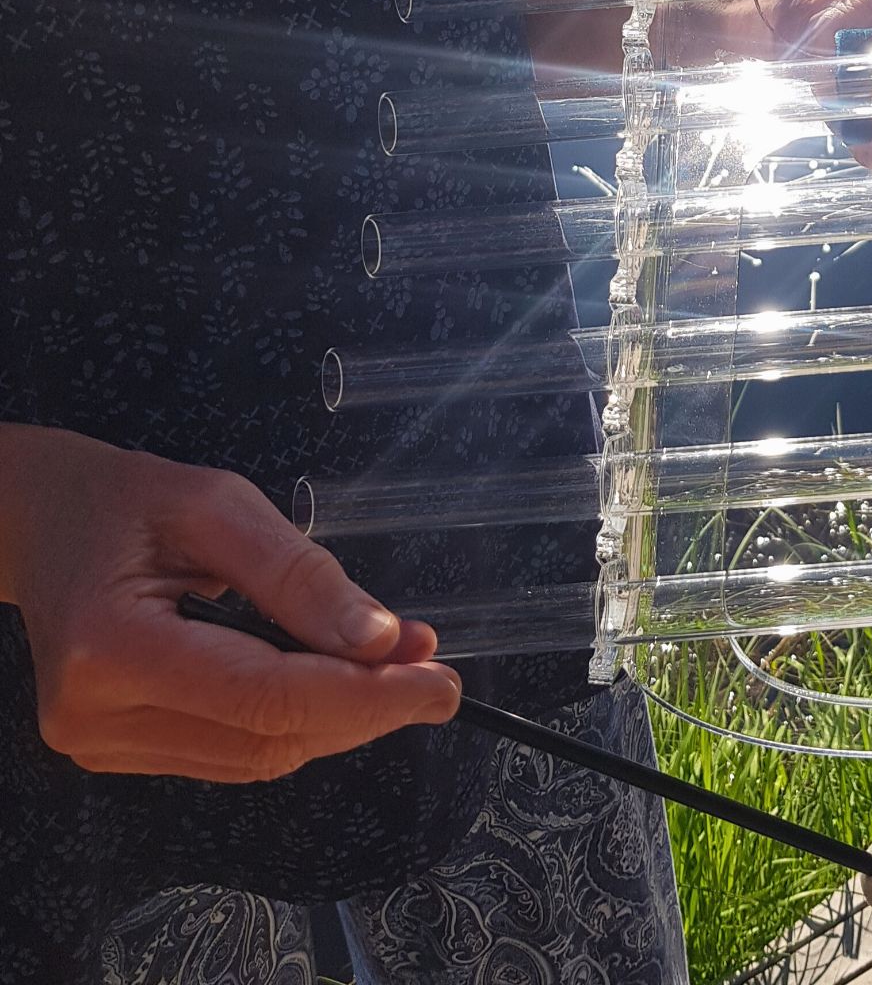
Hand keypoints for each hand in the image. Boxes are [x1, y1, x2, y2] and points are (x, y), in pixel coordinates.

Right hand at [0, 425, 460, 782]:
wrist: (45, 521)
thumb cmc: (129, 501)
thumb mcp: (219, 505)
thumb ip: (299, 575)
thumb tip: (380, 642)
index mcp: (108, 648)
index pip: (261, 698)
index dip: (362, 697)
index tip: (438, 683)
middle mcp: (94, 715)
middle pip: (263, 741)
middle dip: (363, 711)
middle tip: (433, 674)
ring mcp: (99, 744)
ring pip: (253, 758)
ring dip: (337, 719)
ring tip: (397, 669)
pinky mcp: (117, 749)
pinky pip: (230, 751)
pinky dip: (295, 721)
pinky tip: (337, 682)